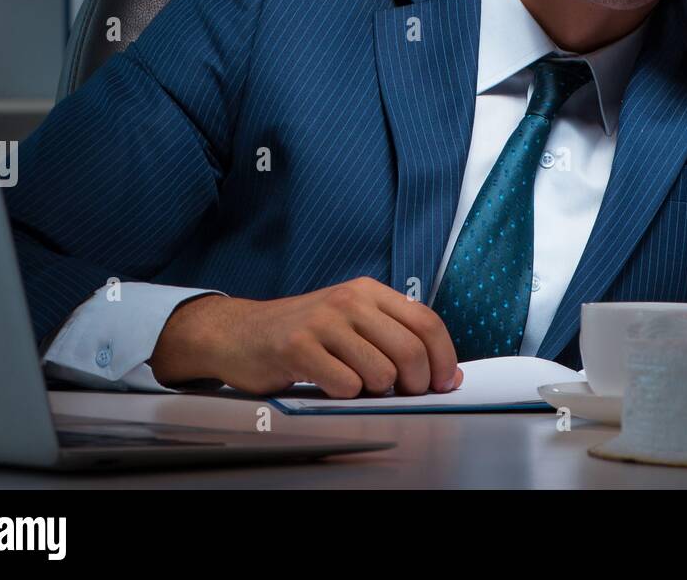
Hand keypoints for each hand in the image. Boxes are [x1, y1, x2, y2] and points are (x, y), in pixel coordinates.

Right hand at [147, 277, 464, 396]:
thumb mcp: (352, 321)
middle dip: (415, 383)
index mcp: (369, 291)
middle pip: (409, 350)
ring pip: (380, 372)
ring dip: (376, 392)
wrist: (240, 332)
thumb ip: (394, 337)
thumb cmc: (304, 333)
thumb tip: (446, 373)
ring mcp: (324, 322)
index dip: (443, 357)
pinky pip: (345, 385)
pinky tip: (331, 386)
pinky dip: (345, 395)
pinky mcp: (298, 347)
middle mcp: (350, 300)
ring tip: (357, 385)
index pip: (427, 322)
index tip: (445, 382)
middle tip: (404, 394)